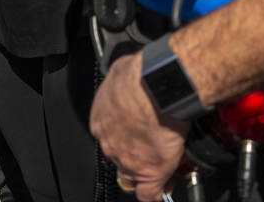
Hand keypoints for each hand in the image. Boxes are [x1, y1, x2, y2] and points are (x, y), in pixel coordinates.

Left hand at [90, 51, 188, 201]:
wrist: (155, 86)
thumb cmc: (140, 75)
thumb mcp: (122, 73)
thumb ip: (122, 84)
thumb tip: (128, 74)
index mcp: (101, 120)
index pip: (110, 136)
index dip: (124, 138)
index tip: (134, 135)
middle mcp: (109, 142)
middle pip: (118, 157)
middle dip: (132, 155)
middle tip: (149, 149)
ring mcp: (127, 160)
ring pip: (132, 174)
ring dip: (144, 171)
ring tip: (160, 163)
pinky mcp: (149, 172)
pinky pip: (149, 193)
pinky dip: (155, 192)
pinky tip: (162, 188)